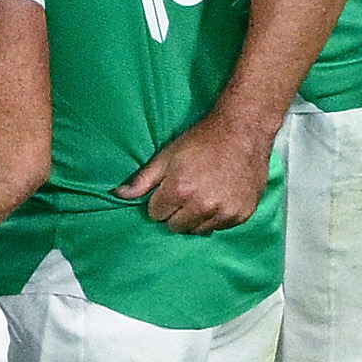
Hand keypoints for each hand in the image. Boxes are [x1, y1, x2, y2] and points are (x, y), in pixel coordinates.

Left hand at [119, 112, 274, 234]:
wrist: (243, 131)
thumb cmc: (201, 140)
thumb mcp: (167, 156)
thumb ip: (142, 180)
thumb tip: (118, 195)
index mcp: (179, 191)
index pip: (156, 215)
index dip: (160, 201)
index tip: (170, 188)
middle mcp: (202, 206)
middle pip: (175, 227)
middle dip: (176, 212)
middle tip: (187, 191)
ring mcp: (225, 213)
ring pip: (197, 230)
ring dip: (196, 218)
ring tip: (203, 194)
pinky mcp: (242, 215)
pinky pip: (219, 227)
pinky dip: (216, 217)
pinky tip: (220, 196)